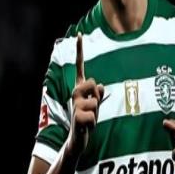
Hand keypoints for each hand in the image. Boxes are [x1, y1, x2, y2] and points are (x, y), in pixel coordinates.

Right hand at [69, 33, 103, 154]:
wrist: (76, 139)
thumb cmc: (87, 120)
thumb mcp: (96, 104)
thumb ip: (98, 93)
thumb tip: (100, 86)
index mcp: (79, 89)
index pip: (80, 67)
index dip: (80, 50)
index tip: (79, 34)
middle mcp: (74, 94)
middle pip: (93, 84)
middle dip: (97, 97)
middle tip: (92, 109)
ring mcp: (74, 106)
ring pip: (95, 103)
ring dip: (97, 114)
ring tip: (89, 120)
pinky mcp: (76, 118)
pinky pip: (93, 117)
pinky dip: (93, 124)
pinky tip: (86, 128)